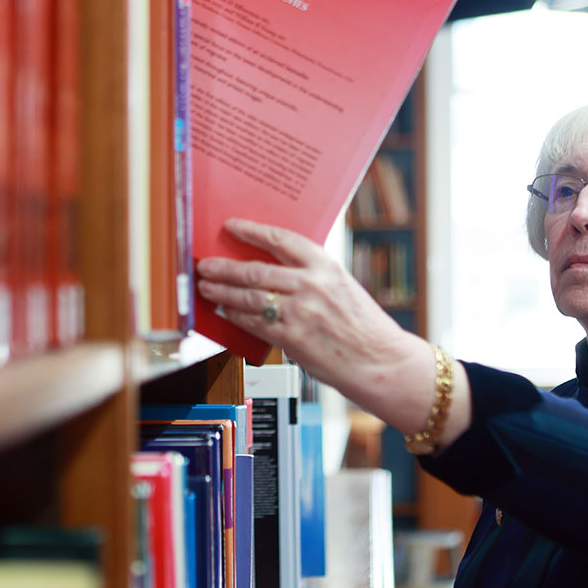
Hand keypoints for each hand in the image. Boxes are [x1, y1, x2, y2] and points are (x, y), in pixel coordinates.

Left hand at [195, 218, 426, 392]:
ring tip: (208, 287)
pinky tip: (225, 312)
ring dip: (222, 292)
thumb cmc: (364, 328)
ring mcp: (300, 312)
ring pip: (249, 297)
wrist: (381, 361)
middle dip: (225, 267)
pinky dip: (236, 317)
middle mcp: (311, 285)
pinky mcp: (292, 338)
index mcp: (326, 266)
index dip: (251, 231)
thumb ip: (311, 277)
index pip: (280, 240)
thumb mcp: (342, 287)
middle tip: (206, 265)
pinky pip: (254, 324)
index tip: (232, 226)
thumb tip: (272, 273)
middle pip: (256, 270)